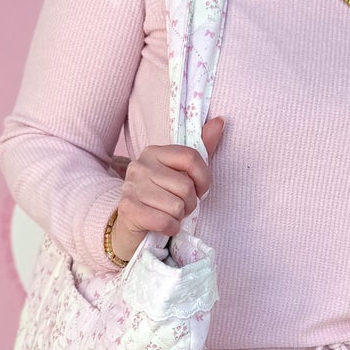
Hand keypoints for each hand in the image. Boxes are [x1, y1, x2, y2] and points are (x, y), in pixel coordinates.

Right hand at [110, 115, 225, 261]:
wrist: (131, 227)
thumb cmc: (161, 199)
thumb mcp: (181, 174)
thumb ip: (202, 148)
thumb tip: (220, 121)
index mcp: (154, 152)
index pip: (191, 157)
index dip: (203, 178)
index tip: (200, 191)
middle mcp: (140, 165)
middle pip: (186, 186)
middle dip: (190, 204)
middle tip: (178, 207)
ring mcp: (132, 187)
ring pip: (177, 206)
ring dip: (179, 218)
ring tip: (168, 215)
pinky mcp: (128, 209)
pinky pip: (165, 221)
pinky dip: (170, 228)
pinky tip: (163, 226)